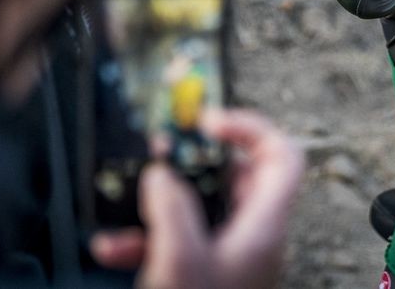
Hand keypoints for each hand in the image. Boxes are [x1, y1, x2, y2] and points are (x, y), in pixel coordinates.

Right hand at [90, 109, 304, 288]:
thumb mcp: (179, 258)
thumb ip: (172, 205)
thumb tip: (163, 172)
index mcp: (263, 229)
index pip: (282, 156)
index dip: (250, 128)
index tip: (206, 122)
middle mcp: (253, 240)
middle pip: (236, 178)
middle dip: (192, 163)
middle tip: (160, 152)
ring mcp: (230, 261)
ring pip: (200, 211)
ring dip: (159, 205)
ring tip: (124, 202)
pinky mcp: (204, 279)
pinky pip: (179, 245)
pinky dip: (147, 241)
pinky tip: (112, 247)